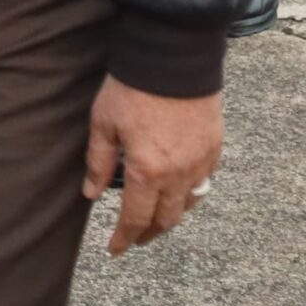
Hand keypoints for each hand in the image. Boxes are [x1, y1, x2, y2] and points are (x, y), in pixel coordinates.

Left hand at [84, 76, 222, 255]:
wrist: (173, 57)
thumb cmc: (133, 87)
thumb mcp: (104, 123)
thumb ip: (98, 162)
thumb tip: (90, 193)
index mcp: (147, 171)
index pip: (136, 219)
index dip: (124, 238)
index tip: (115, 249)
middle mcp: (178, 174)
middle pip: (166, 219)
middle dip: (149, 233)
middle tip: (136, 238)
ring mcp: (200, 162)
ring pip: (190, 204)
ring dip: (172, 216)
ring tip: (157, 217)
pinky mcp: (215, 147)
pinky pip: (205, 181)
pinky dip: (191, 192)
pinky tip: (180, 188)